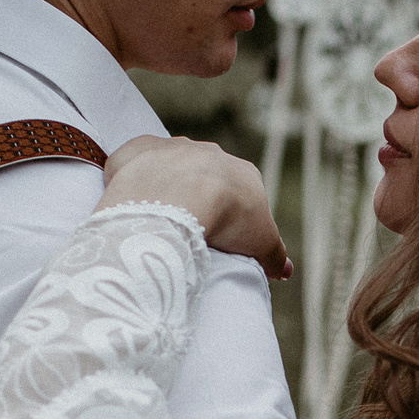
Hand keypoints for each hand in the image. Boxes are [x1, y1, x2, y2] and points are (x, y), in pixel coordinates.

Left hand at [100, 134, 291, 280]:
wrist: (178, 196)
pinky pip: (134, 165)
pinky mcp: (136, 151)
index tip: (223, 242)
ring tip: (161, 224)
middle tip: (190, 236)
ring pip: (169, 170)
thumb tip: (284, 270)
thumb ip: (275, 255)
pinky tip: (134, 205)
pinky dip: (134, 182)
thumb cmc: (228, 217)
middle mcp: (207, 152)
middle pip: (204, 179)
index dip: (234, 219)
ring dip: (166, 191)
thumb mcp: (263, 243)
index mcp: (241, 171)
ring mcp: (170, 149)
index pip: (241, 195)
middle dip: (198, 201)